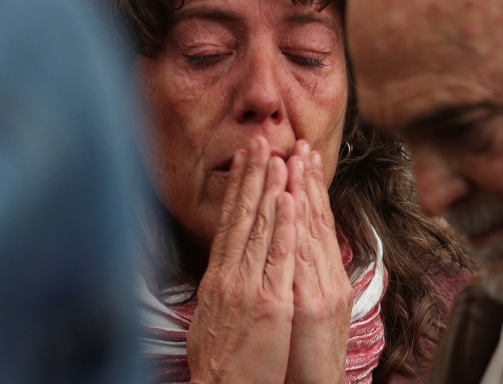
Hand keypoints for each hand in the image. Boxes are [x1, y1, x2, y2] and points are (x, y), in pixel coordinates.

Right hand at [187, 137, 297, 383]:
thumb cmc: (218, 361)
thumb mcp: (213, 315)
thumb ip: (222, 287)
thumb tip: (225, 267)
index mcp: (217, 277)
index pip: (230, 222)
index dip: (239, 188)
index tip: (247, 160)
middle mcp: (229, 275)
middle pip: (242, 216)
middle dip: (252, 175)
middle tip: (260, 140)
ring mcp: (248, 287)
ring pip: (261, 228)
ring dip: (270, 189)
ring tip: (277, 156)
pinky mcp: (269, 304)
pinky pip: (278, 258)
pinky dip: (284, 226)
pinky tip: (289, 200)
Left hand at [284, 141, 352, 383]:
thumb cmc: (302, 358)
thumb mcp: (303, 311)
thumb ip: (301, 280)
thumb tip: (293, 253)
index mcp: (322, 278)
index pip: (313, 224)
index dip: (307, 188)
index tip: (299, 156)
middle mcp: (325, 279)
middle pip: (316, 220)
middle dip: (308, 180)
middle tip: (301, 142)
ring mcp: (321, 290)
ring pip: (312, 232)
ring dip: (304, 192)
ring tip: (297, 158)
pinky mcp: (312, 306)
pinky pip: (303, 259)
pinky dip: (299, 229)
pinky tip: (294, 203)